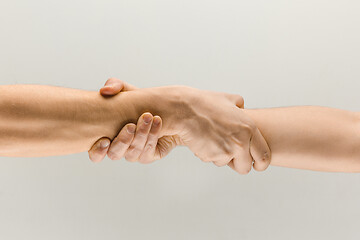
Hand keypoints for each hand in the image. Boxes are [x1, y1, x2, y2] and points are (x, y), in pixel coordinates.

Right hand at [88, 78, 180, 163]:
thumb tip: (104, 90)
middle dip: (123, 140)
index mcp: (108, 136)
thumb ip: (115, 86)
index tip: (105, 140)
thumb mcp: (129, 91)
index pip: (96, 153)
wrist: (170, 110)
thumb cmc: (144, 103)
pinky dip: (152, 135)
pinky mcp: (149, 155)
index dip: (97, 151)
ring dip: (141, 134)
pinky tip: (157, 122)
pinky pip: (148, 151)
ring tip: (148, 117)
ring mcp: (135, 153)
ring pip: (133, 152)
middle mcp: (120, 147)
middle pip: (115, 154)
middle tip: (131, 125)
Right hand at [119, 86, 270, 173]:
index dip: (261, 164)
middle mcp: (242, 141)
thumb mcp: (228, 99)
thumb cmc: (204, 103)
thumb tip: (242, 108)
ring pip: (227, 164)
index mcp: (249, 128)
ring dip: (221, 157)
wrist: (184, 110)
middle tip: (231, 157)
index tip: (257, 166)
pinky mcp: (213, 156)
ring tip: (212, 140)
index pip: (264, 155)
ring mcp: (228, 150)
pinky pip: (213, 160)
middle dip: (239, 164)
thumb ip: (240, 105)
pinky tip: (203, 140)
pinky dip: (208, 154)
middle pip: (246, 167)